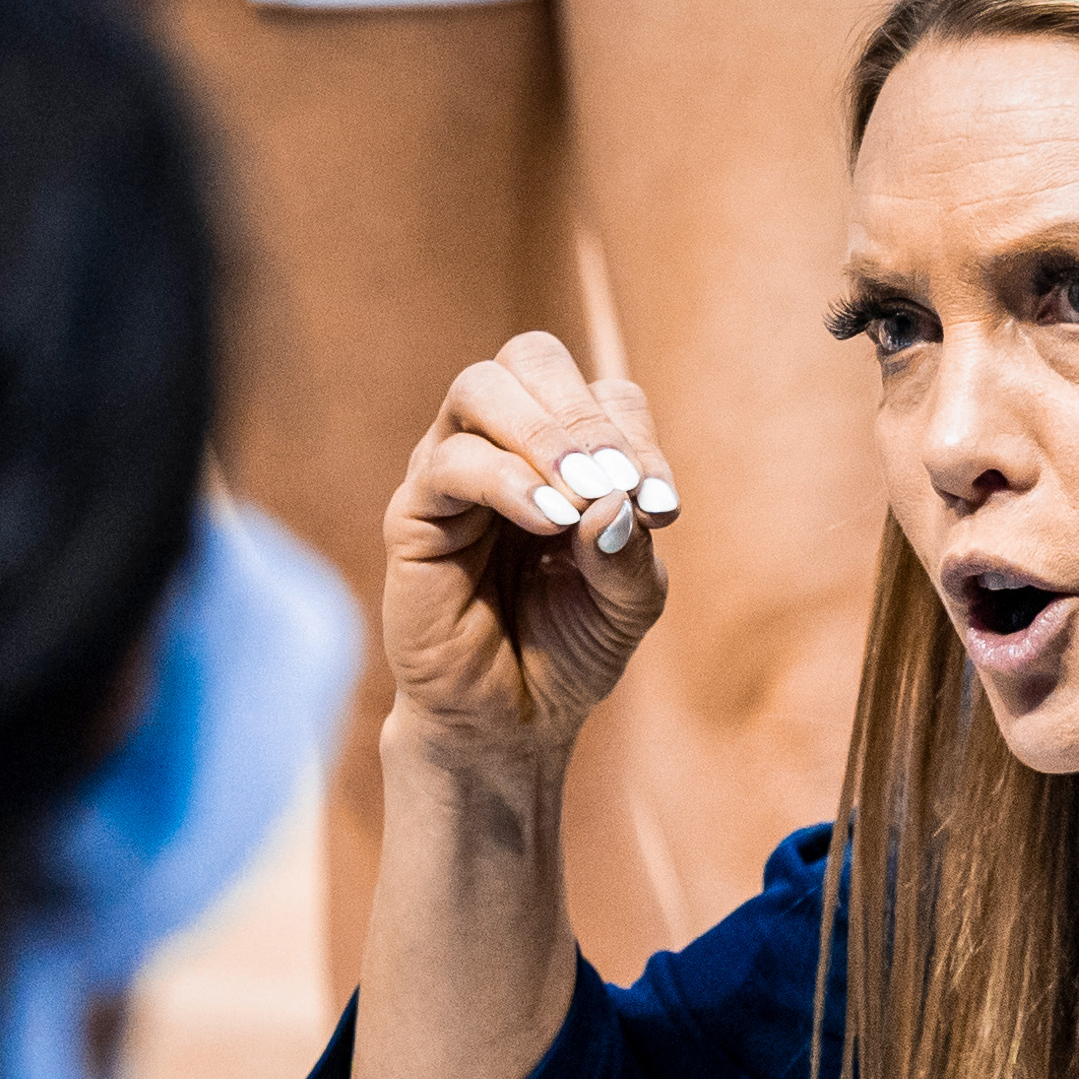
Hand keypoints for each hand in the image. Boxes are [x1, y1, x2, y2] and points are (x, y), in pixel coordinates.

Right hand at [380, 331, 676, 791]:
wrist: (511, 720)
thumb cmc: (570, 651)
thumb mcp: (629, 603)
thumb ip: (631, 551)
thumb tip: (615, 499)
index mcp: (563, 454)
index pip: (601, 395)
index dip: (636, 436)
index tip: (663, 508)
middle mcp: (503, 446)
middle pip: (531, 358)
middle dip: (583, 413)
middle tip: (616, 481)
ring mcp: (452, 473)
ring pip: (481, 389)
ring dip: (544, 433)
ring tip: (582, 495)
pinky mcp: (415, 516)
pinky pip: (451, 463)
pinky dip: (507, 482)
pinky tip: (548, 523)